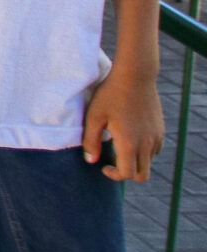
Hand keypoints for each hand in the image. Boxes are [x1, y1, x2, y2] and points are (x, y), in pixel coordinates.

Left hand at [84, 64, 162, 181]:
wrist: (135, 76)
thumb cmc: (110, 94)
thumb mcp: (94, 116)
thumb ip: (91, 141)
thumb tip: (91, 160)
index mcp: (129, 143)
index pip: (128, 174)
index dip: (115, 175)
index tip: (104, 166)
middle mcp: (146, 144)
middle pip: (142, 175)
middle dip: (127, 174)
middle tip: (113, 161)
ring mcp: (156, 137)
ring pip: (149, 162)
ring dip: (135, 162)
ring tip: (120, 146)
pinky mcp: (160, 130)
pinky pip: (155, 150)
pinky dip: (144, 152)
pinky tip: (131, 137)